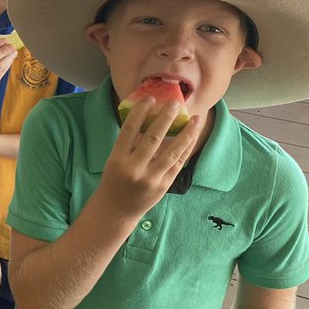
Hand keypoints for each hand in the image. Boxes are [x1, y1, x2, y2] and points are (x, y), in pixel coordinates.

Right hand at [94, 96, 200, 218]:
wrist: (117, 209)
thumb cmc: (115, 179)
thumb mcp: (114, 160)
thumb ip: (129, 143)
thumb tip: (151, 118)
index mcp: (117, 159)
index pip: (129, 130)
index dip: (141, 112)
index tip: (150, 99)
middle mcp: (134, 169)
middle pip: (152, 138)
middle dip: (165, 118)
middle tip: (174, 103)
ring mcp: (150, 178)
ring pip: (172, 151)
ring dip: (186, 133)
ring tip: (195, 118)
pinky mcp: (163, 185)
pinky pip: (178, 163)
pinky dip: (187, 147)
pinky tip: (193, 135)